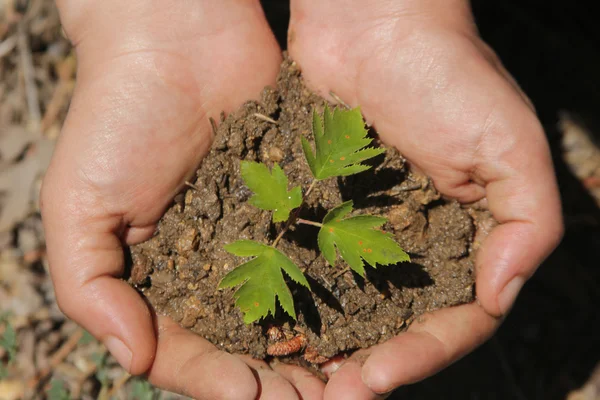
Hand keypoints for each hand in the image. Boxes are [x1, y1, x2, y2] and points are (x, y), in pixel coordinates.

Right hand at [43, 1, 323, 397]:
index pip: (186, 351)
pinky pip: (317, 256)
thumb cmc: (116, 119)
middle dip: (274, 378)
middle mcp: (210, 267)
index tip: (251, 397)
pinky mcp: (294, 205)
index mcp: (156, 280)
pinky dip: (336, 290)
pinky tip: (362, 316)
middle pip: (245, 342)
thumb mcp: (78, 207)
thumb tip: (130, 359)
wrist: (177, 42)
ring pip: (289, 309)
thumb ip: (89, 289)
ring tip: (344, 376)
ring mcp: (256, 238)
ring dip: (313, 346)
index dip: (217, 381)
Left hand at [288, 0, 562, 397]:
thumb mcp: (510, 146)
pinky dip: (291, 296)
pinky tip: (267, 323)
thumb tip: (502, 294)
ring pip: (346, 305)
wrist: (374, 23)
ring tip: (297, 378)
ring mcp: (361, 230)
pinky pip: (303, 262)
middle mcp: (411, 245)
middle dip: (368, 365)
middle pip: (395, 326)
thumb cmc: (450, 76)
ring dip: (325, 344)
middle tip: (330, 396)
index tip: (375, 377)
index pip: (451, 322)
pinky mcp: (315, 208)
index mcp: (463, 241)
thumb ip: (527, 222)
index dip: (419, 356)